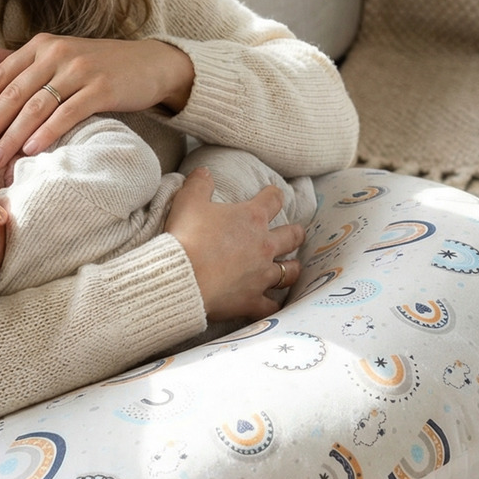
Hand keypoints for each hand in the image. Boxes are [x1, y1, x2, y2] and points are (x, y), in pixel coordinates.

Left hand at [0, 33, 194, 169]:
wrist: (149, 64)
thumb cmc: (96, 65)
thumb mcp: (55, 57)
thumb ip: (14, 59)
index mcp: (40, 46)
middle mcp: (56, 54)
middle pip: (13, 93)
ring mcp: (79, 70)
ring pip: (37, 106)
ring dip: (13, 135)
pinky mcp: (101, 87)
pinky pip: (67, 112)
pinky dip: (47, 132)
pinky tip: (32, 149)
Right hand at [165, 171, 303, 321]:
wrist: (182, 276)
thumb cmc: (186, 236)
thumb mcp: (188, 201)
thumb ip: (199, 184)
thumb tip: (204, 172)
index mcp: (251, 217)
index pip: (272, 200)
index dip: (274, 195)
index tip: (273, 194)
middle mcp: (264, 245)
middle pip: (292, 236)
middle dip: (295, 233)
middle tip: (296, 233)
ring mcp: (261, 274)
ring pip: (290, 271)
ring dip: (292, 268)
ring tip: (292, 267)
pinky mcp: (252, 300)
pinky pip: (271, 306)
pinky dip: (272, 305)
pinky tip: (272, 305)